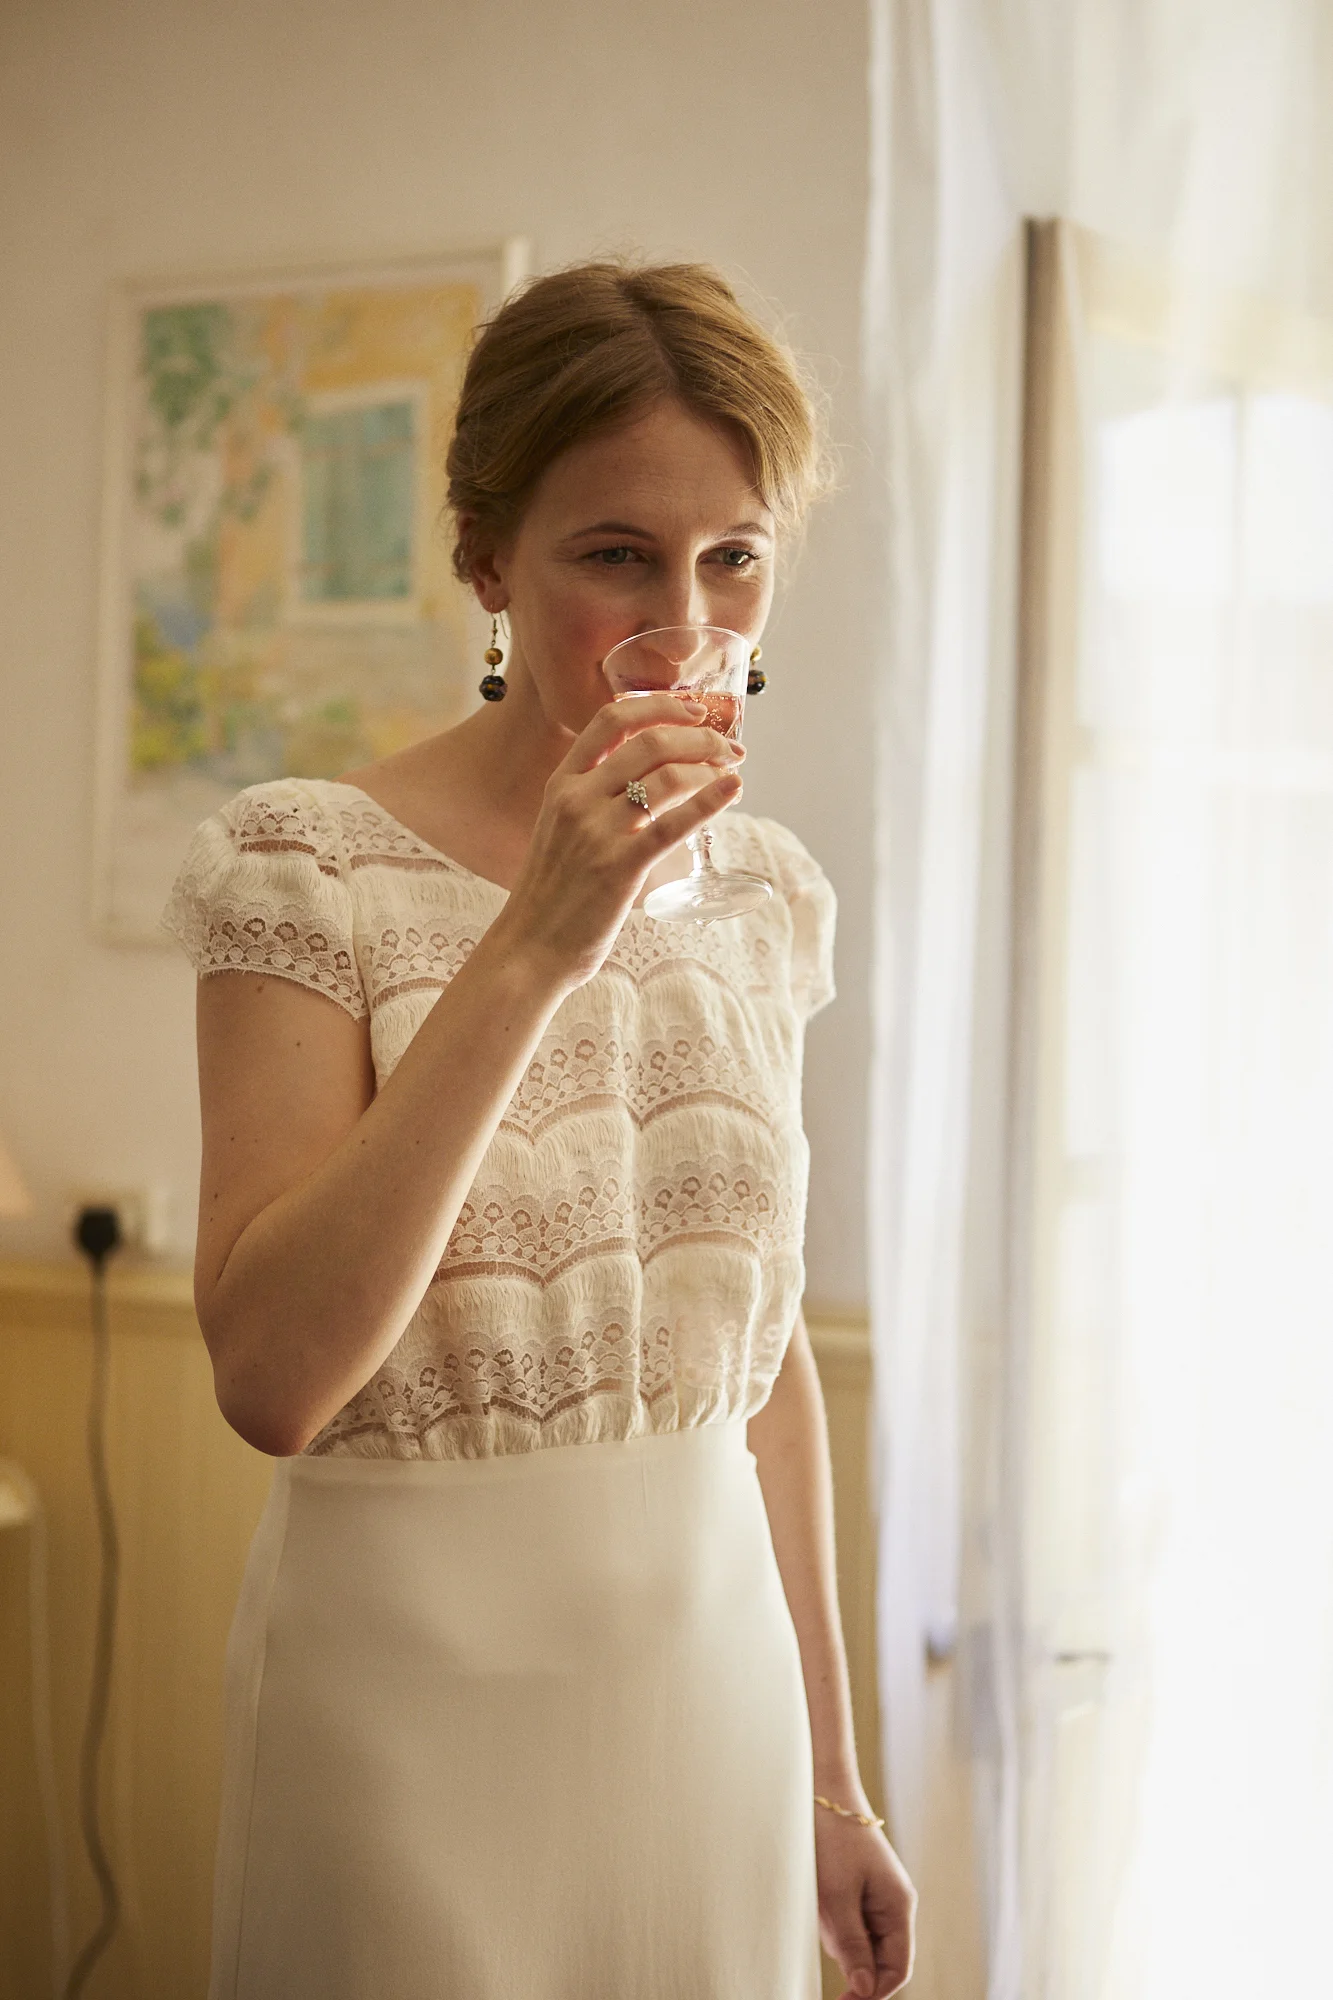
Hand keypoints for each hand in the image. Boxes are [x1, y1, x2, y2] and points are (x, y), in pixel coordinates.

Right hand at [494, 693, 744, 987]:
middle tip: (728, 748)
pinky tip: (733, 791)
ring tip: (733, 774)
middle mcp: (577, 800)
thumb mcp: (559, 829)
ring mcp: (598, 832)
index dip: (658, 706)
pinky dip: (710, 801)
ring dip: (710, 768)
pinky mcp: (620, 868)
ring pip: (666, 777)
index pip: (610, 720)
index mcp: (561, 785)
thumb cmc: (551, 894)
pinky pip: (674, 825)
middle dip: (700, 738)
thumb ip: (592, 800)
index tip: (693, 709)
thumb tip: (644, 778)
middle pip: (649, 742)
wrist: (529, 948)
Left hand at [815, 1804, 916, 1998]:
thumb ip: (852, 1945)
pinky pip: (846, 1920)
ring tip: (820, 1898)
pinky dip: (830, 1917)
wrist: (821, 1788)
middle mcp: (893, 1904)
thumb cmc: (832, 1838)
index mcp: (899, 1906)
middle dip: (848, 1955)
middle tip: (824, 1926)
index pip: (897, 1969)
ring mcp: (875, 1896)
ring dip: (834, 1933)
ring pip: (856, 1940)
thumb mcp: (838, 1896)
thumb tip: (865, 1992)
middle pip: (876, 1958)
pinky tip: (819, 1892)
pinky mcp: (857, 1888)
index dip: (873, 1993)